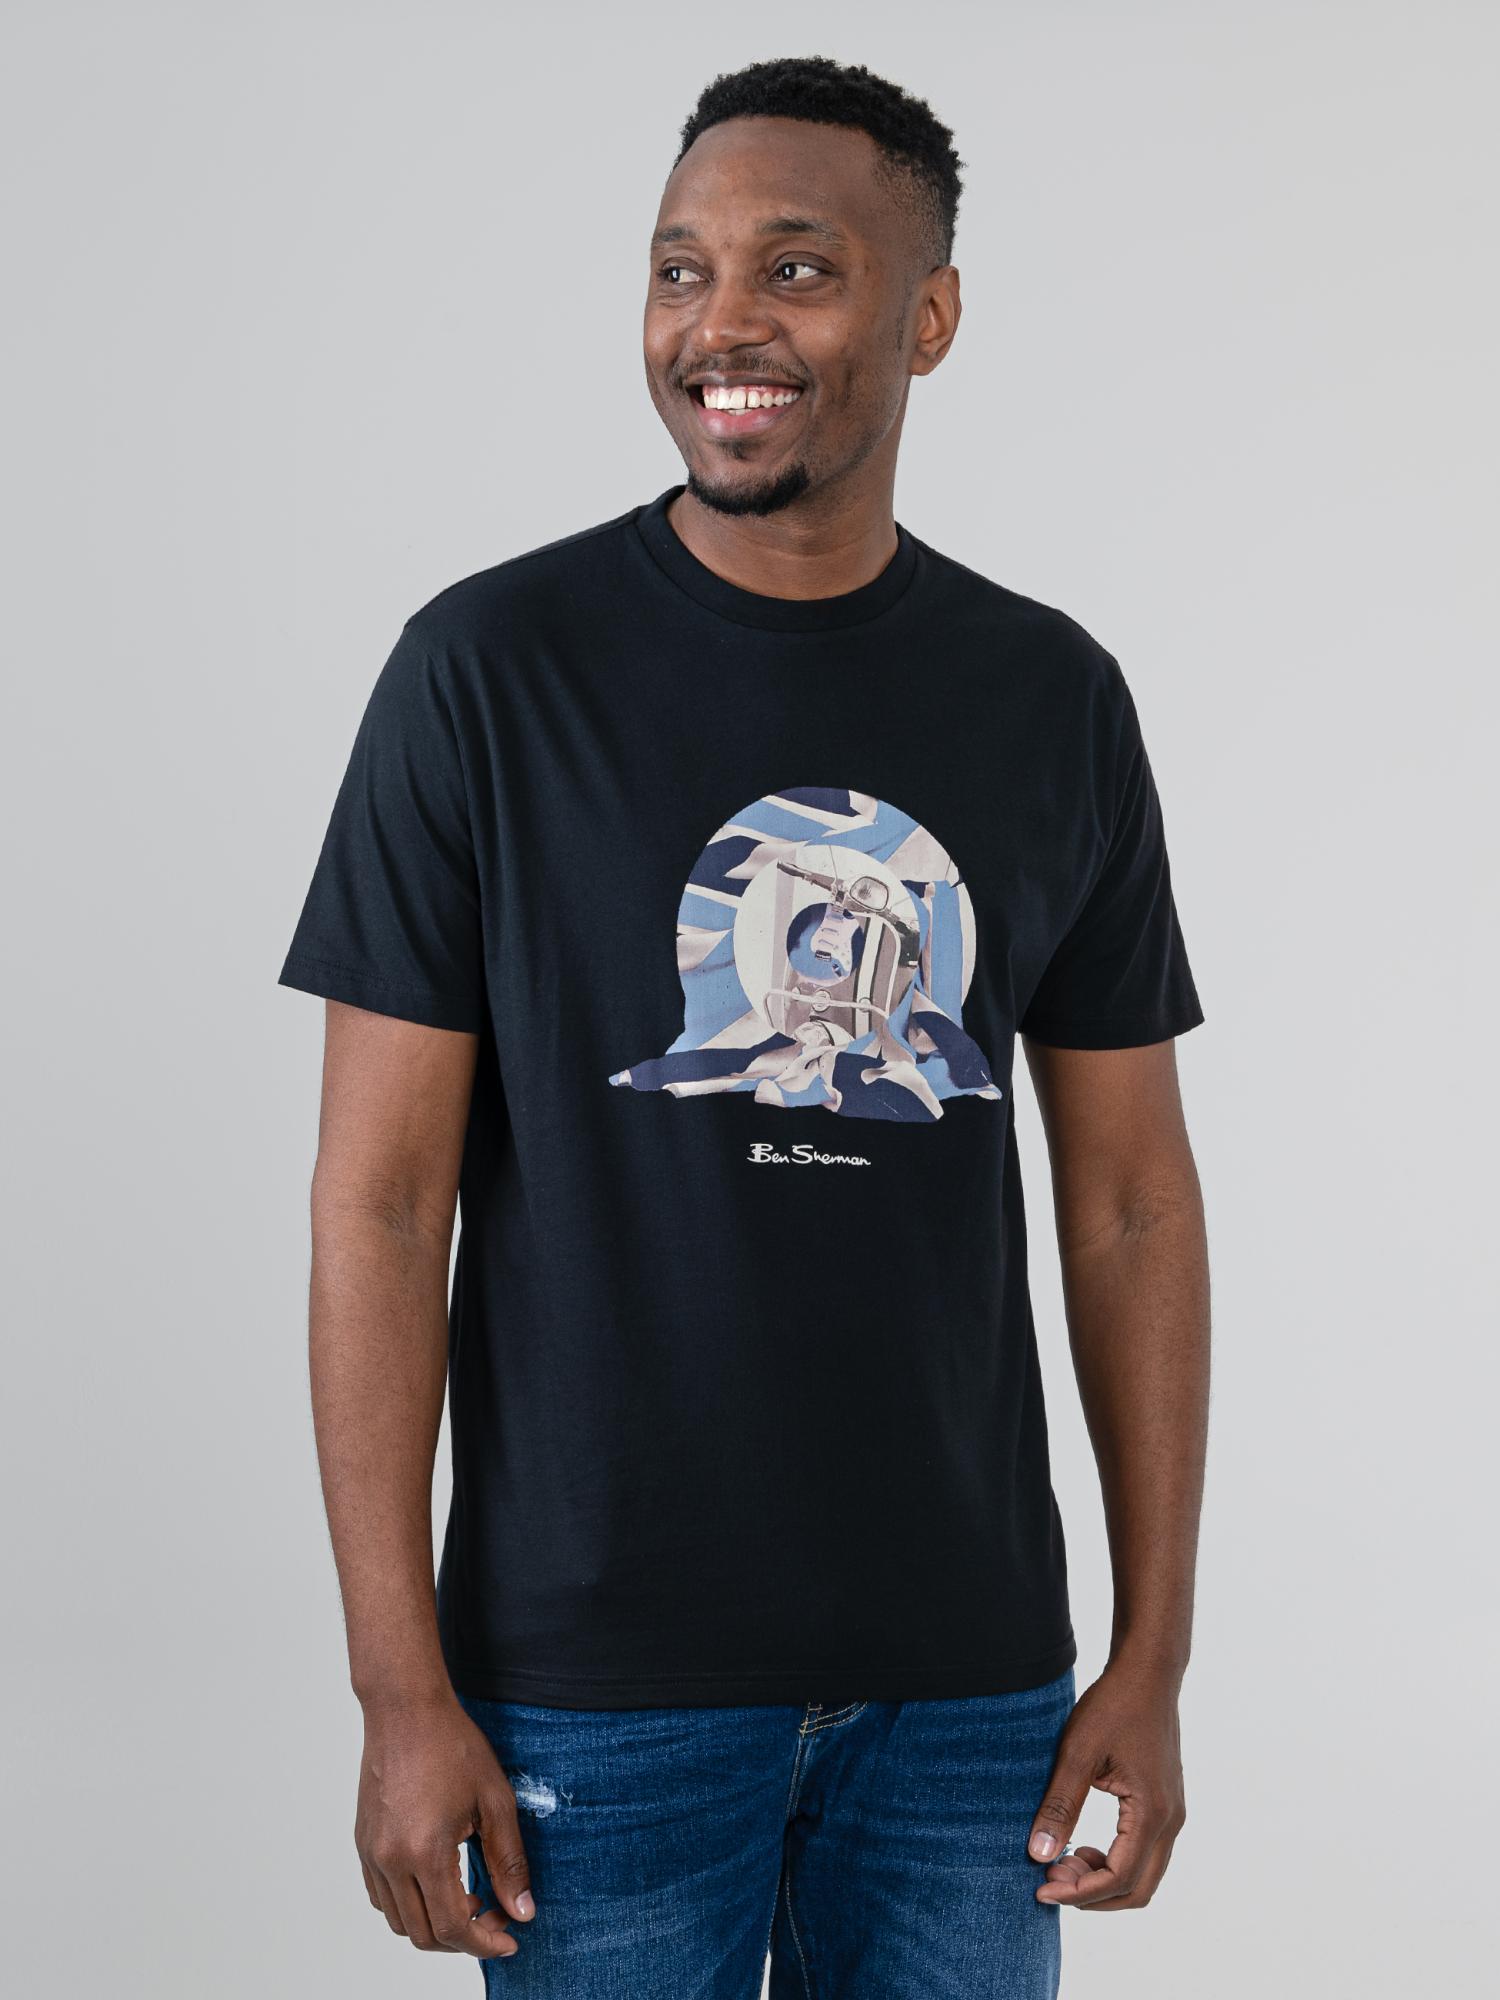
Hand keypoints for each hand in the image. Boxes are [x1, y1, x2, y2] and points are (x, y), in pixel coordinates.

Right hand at [354, 1692, 535, 1956]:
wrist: (406, 1709)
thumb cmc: (452, 1745)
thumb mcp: (495, 1801)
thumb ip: (509, 1861)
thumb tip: (522, 1910)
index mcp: (425, 1852)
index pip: (453, 1928)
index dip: (485, 1943)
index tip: (510, 1938)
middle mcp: (390, 1861)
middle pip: (424, 1934)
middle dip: (464, 1939)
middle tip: (496, 1915)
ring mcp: (371, 1853)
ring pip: (399, 1921)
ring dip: (435, 1925)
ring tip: (470, 1899)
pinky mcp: (364, 1843)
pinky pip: (381, 1897)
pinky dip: (409, 1906)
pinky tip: (438, 1883)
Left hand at [1026, 1662, 1186, 1910]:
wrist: (1147, 1675)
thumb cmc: (1113, 1707)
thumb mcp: (1077, 1754)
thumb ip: (1059, 1806)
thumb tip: (1039, 1855)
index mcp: (1151, 1812)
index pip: (1118, 1878)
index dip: (1077, 1892)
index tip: (1040, 1889)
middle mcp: (1170, 1821)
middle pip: (1138, 1889)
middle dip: (1092, 1894)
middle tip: (1050, 1878)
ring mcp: (1172, 1814)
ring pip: (1144, 1874)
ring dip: (1104, 1880)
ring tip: (1063, 1861)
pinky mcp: (1166, 1804)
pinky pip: (1146, 1853)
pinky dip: (1116, 1862)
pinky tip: (1083, 1845)